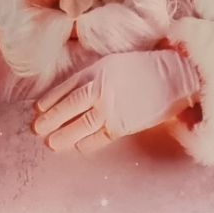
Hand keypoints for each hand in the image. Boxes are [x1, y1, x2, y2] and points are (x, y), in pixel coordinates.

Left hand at [33, 49, 200, 153]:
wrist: (176, 78)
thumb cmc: (148, 70)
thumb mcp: (116, 64)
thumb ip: (97, 77)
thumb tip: (80, 93)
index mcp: (97, 71)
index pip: (67, 87)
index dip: (51, 99)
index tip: (38, 109)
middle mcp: (99, 89)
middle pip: (68, 106)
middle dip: (51, 119)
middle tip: (37, 129)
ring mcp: (110, 108)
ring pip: (80, 124)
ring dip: (64, 135)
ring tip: (52, 143)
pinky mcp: (122, 125)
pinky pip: (99, 137)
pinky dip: (87, 144)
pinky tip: (78, 147)